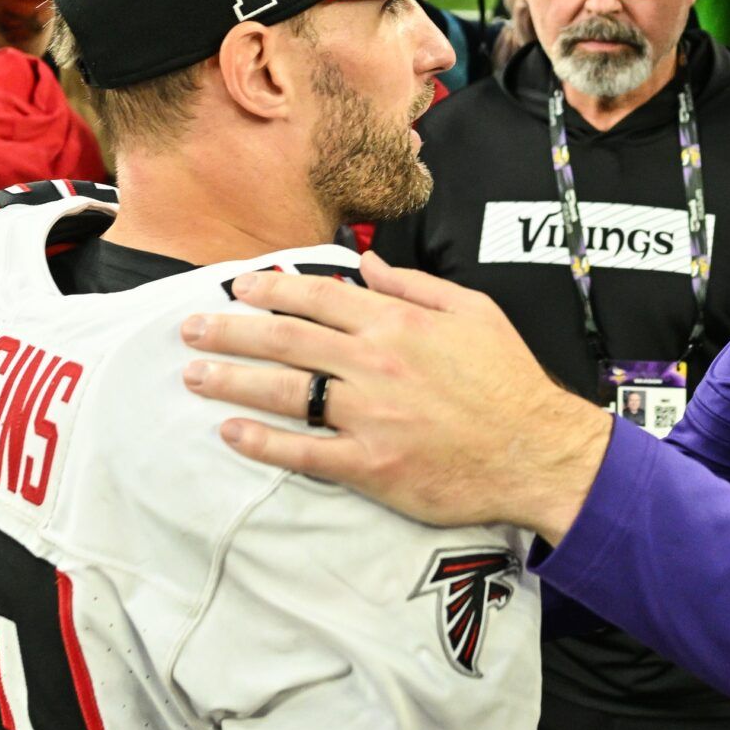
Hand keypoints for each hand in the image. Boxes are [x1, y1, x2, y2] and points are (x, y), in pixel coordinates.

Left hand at [179, 254, 612, 540]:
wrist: (537, 450)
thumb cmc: (509, 381)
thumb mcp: (475, 311)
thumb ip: (416, 285)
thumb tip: (368, 264)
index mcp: (398, 323)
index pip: (318, 298)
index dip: (272, 290)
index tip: (240, 287)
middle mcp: (375, 364)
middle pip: (286, 341)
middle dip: (231, 331)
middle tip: (192, 328)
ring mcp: (369, 416)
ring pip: (286, 392)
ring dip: (233, 381)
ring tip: (195, 375)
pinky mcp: (371, 464)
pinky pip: (304, 452)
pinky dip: (263, 442)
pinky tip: (232, 432)